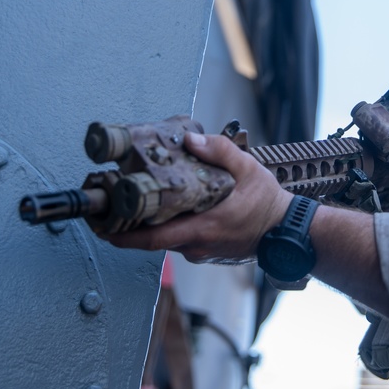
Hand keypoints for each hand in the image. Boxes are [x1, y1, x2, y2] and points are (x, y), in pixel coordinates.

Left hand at [104, 132, 293, 262]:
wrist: (286, 230)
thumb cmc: (268, 203)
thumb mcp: (248, 168)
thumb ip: (219, 150)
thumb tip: (190, 138)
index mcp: (202, 227)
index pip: (152, 238)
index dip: (123, 234)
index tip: (102, 226)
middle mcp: (196, 244)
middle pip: (151, 238)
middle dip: (127, 225)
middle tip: (106, 209)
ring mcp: (200, 249)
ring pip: (165, 238)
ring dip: (148, 223)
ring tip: (132, 202)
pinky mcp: (205, 249)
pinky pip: (178, 238)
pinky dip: (167, 225)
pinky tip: (164, 208)